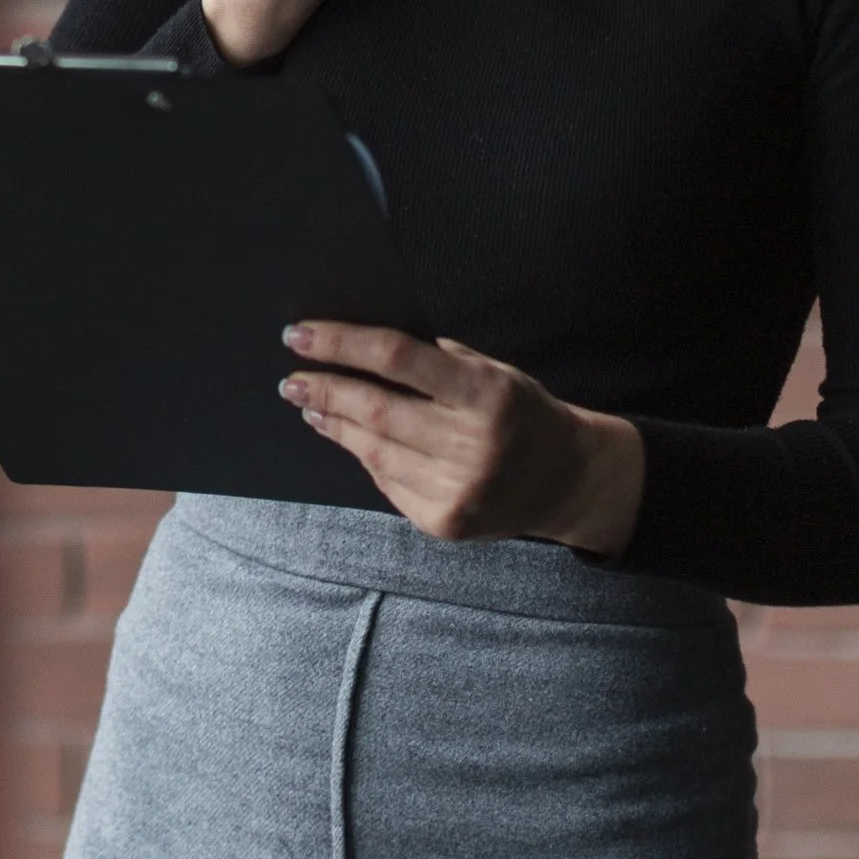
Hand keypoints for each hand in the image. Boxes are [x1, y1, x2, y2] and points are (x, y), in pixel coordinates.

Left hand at [277, 322, 644, 555]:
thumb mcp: (494, 371)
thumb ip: (437, 360)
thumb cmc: (521, 412)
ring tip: (309, 404)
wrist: (567, 480)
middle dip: (324, 389)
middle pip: (375, 409)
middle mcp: (472, 444)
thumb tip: (357, 345)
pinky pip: (387, 483)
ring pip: (372, 450)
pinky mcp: (443, 523)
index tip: (300, 334)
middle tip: (292, 378)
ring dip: (333, 424)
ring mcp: (457, 490)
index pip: (397, 358)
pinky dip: (364, 456)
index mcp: (486, 393)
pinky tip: (348, 438)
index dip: (341, 343)